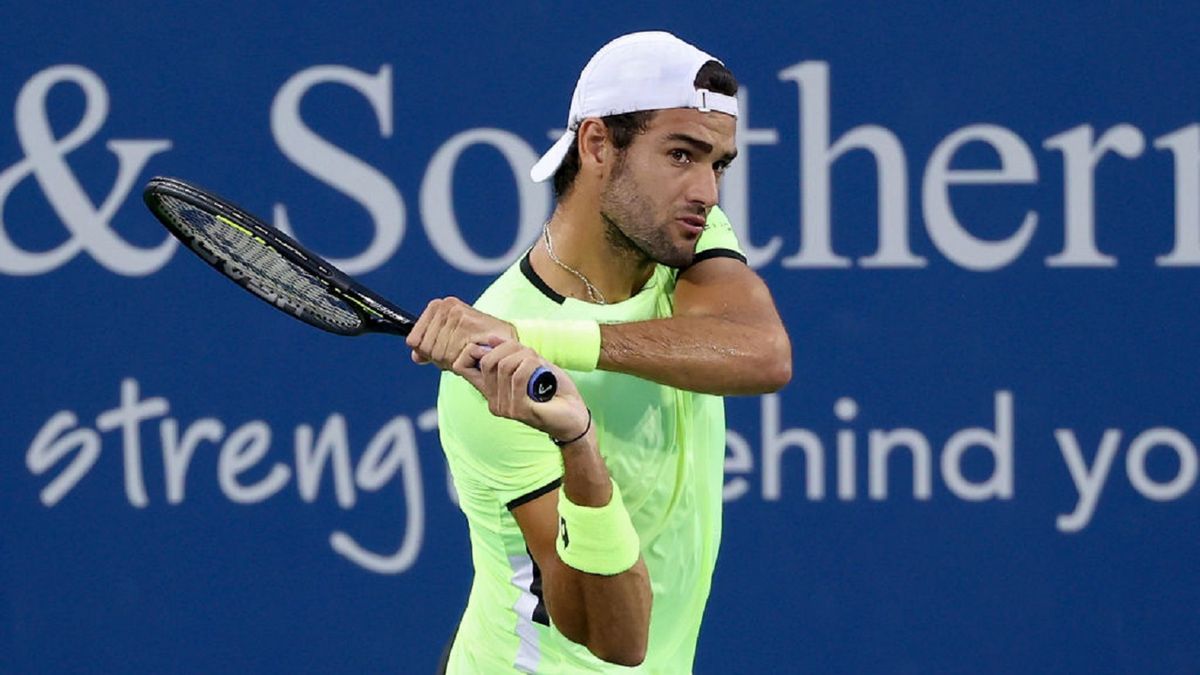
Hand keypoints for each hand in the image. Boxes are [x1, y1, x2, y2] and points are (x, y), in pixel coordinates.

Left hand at [405, 297, 516, 369]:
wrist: (510, 344)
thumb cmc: (481, 342)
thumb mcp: (451, 341)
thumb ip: (431, 347)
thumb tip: (416, 357)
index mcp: (439, 306)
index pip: (414, 340)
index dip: (428, 353)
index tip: (446, 352)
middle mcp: (447, 306)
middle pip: (427, 348)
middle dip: (442, 359)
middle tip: (461, 357)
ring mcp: (457, 314)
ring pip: (439, 354)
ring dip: (453, 362)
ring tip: (469, 356)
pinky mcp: (469, 325)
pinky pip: (452, 357)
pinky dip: (462, 363)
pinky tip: (474, 357)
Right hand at [452, 337, 590, 442]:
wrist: (575, 415)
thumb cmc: (555, 390)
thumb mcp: (531, 364)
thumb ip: (511, 352)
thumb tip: (490, 338)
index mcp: (491, 390)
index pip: (463, 365)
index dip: (476, 349)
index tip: (500, 345)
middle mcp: (493, 401)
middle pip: (488, 360)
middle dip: (512, 349)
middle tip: (531, 357)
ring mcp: (504, 407)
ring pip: (505, 365)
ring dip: (527, 358)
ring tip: (540, 368)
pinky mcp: (518, 410)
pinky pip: (519, 375)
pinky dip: (534, 367)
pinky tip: (543, 376)